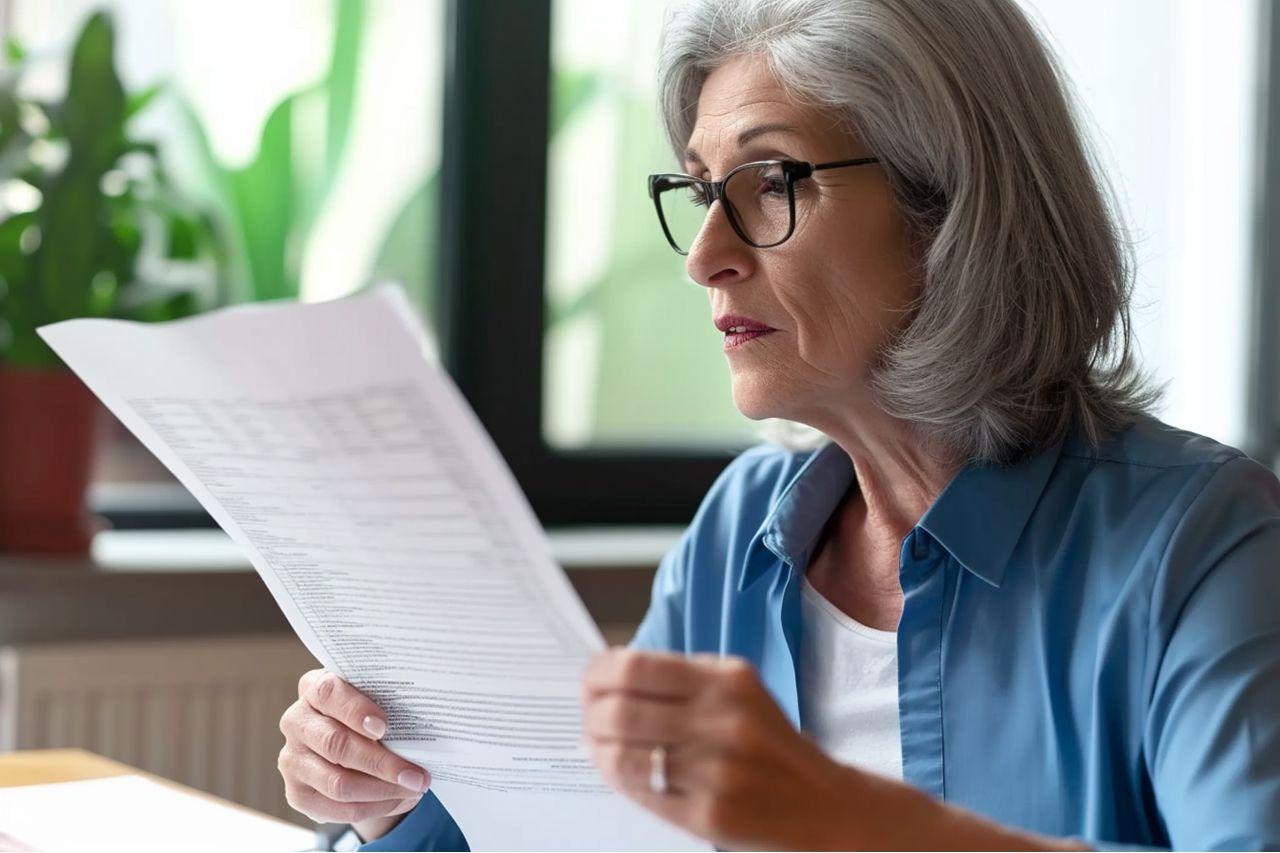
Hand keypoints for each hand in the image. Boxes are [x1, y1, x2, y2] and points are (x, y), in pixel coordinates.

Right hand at [278, 669, 430, 838]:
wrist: (347, 748)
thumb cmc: (368, 716)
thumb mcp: (375, 702)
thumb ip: (388, 706)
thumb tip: (424, 729)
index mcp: (314, 688)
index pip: (328, 693)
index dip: (356, 710)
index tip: (385, 726)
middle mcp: (296, 721)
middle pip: (335, 744)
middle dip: (381, 763)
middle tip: (417, 775)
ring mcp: (292, 758)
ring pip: (338, 783)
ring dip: (382, 790)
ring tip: (413, 789)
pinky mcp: (296, 792)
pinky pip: (337, 809)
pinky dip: (373, 807)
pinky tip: (397, 800)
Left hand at [580, 647, 875, 849]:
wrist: (823, 803)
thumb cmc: (769, 743)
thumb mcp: (739, 693)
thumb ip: (681, 681)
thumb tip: (608, 678)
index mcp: (727, 680)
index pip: (635, 667)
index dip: (598, 674)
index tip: (590, 681)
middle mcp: (722, 721)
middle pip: (620, 711)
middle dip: (590, 714)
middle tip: (588, 717)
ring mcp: (715, 771)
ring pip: (622, 753)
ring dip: (598, 748)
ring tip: (598, 744)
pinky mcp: (708, 814)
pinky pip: (640, 791)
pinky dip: (618, 777)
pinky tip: (619, 770)